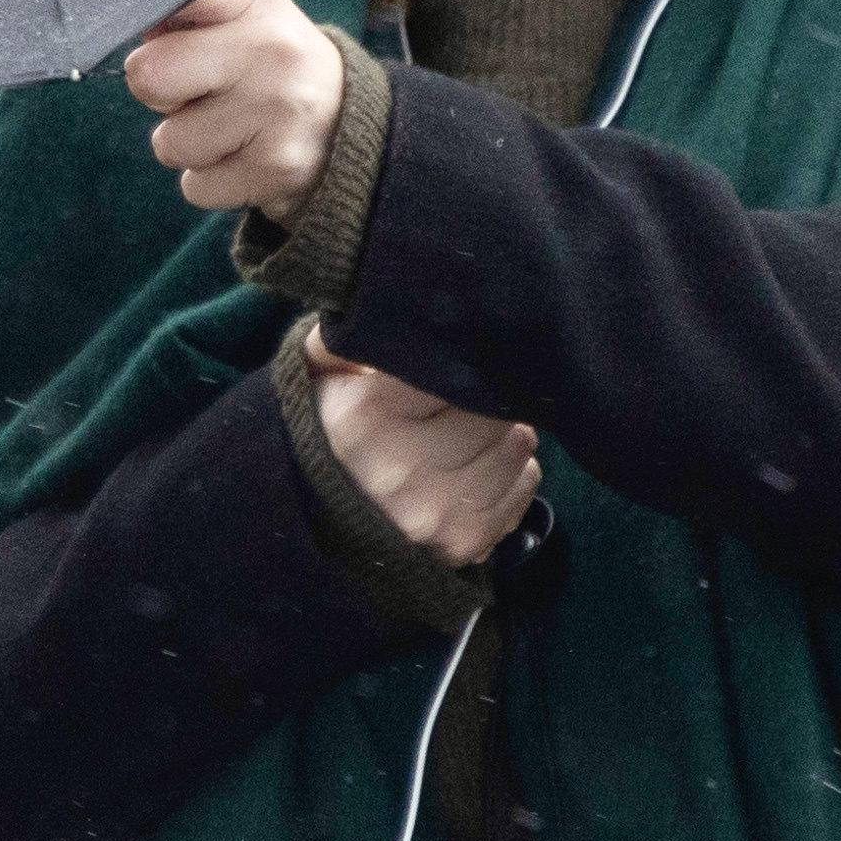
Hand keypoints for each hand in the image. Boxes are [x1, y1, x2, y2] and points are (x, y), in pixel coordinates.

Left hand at [123, 0, 345, 215]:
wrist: (351, 126)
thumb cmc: (270, 67)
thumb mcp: (244, 20)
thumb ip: (186, 16)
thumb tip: (138, 33)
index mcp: (256, 1)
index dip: (152, 18)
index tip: (161, 33)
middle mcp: (271, 49)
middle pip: (148, 77)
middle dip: (159, 95)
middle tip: (198, 94)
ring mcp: (276, 111)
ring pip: (169, 143)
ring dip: (189, 145)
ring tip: (231, 129)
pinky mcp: (275, 169)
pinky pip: (195, 186)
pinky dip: (210, 181)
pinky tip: (245, 158)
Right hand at [305, 321, 539, 567]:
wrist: (314, 527)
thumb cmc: (329, 433)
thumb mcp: (320, 374)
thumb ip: (348, 334)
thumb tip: (388, 298)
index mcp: (365, 414)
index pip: (455, 365)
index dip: (466, 355)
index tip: (462, 354)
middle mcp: (400, 468)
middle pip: (495, 407)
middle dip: (491, 395)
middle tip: (472, 394)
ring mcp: (435, 512)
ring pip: (519, 445)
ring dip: (506, 433)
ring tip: (476, 430)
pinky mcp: (464, 542)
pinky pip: (525, 486)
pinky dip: (513, 472)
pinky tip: (480, 466)